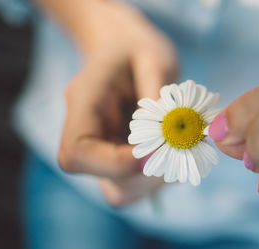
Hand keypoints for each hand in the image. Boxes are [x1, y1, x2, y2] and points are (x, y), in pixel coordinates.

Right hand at [43, 0, 177, 205]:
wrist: (122, 50)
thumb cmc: (135, 48)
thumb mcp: (153, 57)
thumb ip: (158, 94)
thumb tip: (170, 134)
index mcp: (82, 104)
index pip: (77, 153)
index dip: (115, 163)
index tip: (157, 150)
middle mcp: (86, 136)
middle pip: (106, 183)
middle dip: (149, 174)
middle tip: (181, 148)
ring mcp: (103, 153)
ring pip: (123, 192)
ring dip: (158, 178)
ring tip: (181, 147)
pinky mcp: (120, 162)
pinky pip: (138, 186)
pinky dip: (162, 175)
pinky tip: (176, 149)